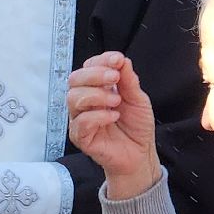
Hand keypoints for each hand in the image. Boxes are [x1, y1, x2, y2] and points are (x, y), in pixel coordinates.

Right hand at [67, 52, 162, 200]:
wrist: (140, 154)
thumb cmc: (136, 126)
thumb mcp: (138, 99)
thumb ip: (128, 80)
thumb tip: (121, 59)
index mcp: (96, 88)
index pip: (88, 67)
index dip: (100, 60)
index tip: (117, 60)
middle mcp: (84, 101)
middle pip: (74, 79)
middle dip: (94, 74)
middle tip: (115, 79)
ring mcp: (80, 118)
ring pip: (73, 98)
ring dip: (96, 95)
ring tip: (116, 102)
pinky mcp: (80, 136)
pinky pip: (80, 122)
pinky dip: (98, 116)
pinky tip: (113, 117)